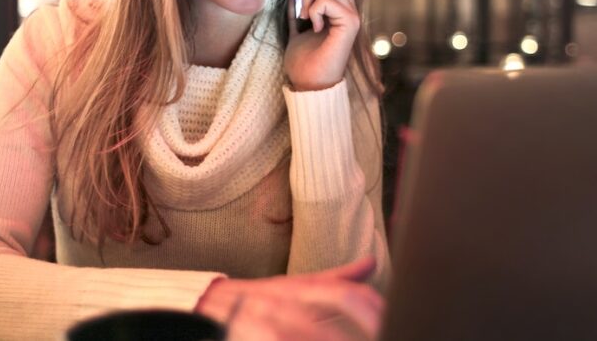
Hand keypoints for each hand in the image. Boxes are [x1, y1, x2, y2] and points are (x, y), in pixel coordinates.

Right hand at [195, 257, 382, 340]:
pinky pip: (283, 340)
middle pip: (336, 313)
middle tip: (389, 335)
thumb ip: (335, 280)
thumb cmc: (252, 302)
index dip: (375, 310)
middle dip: (367, 328)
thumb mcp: (293, 287)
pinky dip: (309, 340)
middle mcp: (286, 304)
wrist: (198, 308)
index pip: (347, 295)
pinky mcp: (252, 337)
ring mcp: (268, 324)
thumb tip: (372, 263)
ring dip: (338, 338)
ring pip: (310, 333)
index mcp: (300, 289)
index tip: (398, 325)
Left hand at [285, 0, 359, 91]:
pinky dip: (313, 10)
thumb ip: (296, 13)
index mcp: (337, 8)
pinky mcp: (350, 23)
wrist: (308, 84)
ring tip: (303, 16)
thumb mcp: (295, 31)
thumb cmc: (303, 62)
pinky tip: (313, 27)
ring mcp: (351, 15)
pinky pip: (327, 1)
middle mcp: (348, 8)